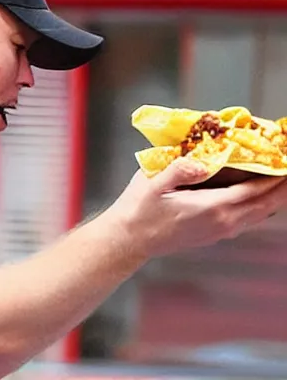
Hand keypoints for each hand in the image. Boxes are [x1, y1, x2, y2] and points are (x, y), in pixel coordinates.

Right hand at [109, 158, 286, 257]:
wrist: (130, 239)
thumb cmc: (139, 211)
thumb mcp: (152, 184)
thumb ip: (179, 170)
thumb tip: (203, 162)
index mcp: (212, 208)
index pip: (255, 190)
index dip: (276, 175)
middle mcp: (223, 223)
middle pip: (266, 204)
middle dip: (283, 186)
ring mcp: (221, 231)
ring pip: (261, 215)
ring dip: (275, 197)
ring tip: (282, 180)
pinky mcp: (215, 234)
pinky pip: (249, 219)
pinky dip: (261, 206)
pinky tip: (259, 197)